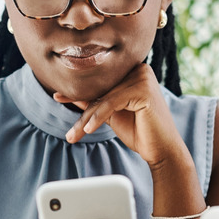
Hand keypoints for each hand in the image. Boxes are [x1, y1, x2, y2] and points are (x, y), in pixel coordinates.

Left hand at [55, 64, 186, 166]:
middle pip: (101, 89)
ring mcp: (143, 76)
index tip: (57, 98)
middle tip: (66, 126)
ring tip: (73, 135)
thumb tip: (64, 93)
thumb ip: (92, 101)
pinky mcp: (144, 89)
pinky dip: (97, 117)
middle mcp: (139, 68)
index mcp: (132, 70)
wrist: (161, 150)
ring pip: (104, 97)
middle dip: (81, 108)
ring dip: (86, 118)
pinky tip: (88, 130)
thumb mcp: (110, 113)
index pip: (100, 81)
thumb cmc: (139, 131)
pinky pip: (111, 102)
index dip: (79, 91)